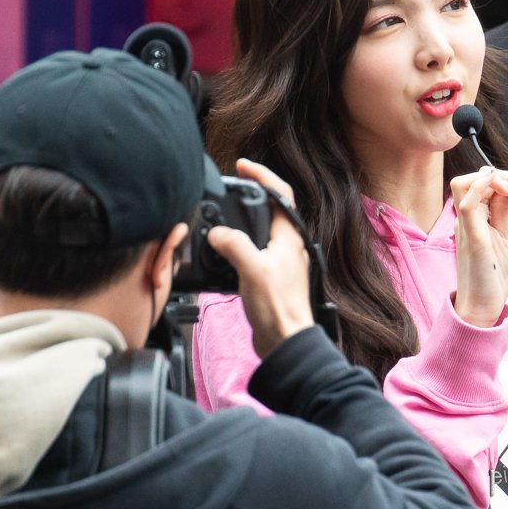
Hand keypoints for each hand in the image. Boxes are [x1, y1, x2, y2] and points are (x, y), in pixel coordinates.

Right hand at [208, 160, 315, 357]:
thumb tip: (218, 233)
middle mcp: (288, 246)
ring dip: (242, 221)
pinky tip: (223, 251)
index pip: (281, 192)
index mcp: (289, 237)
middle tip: (230, 187)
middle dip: (250, 195)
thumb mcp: (253, 269)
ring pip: (260, 231)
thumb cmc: (278, 308)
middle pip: (271, 209)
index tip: (242, 166)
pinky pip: (252, 252)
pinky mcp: (270, 278)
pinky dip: (237, 245)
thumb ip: (234, 245)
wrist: (285, 342)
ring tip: (222, 215)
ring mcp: (280, 262)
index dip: (262, 175)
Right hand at [447, 166, 507, 326]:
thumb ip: (502, 215)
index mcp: (474, 219)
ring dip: (494, 178)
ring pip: (464, 182)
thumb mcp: (504, 238)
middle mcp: (466, 219)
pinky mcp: (471, 237)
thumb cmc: (492, 277)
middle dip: (503, 176)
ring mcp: (466, 226)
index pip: (484, 183)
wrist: (483, 306)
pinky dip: (485, 188)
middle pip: (474, 177)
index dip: (507, 182)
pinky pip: (466, 202)